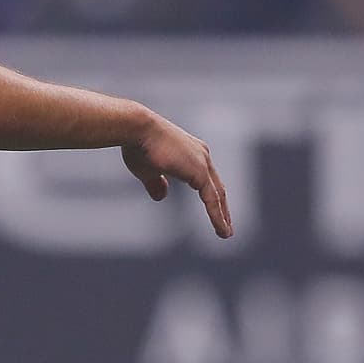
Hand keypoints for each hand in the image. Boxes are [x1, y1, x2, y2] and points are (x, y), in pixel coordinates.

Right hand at [122, 114, 232, 238]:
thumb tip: (161, 197)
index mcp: (191, 151)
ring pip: (217, 194)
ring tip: (225, 233)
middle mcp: (201, 155)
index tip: (213, 208)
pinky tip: (222, 231)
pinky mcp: (200, 173)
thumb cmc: (137, 145)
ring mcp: (202, 163)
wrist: (137, 129)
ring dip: (223, 215)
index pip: (206, 177)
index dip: (210, 194)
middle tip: (226, 223)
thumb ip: (156, 183)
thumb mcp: (147, 169)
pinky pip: (212, 200)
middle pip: (217, 186)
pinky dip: (218, 217)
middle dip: (222, 206)